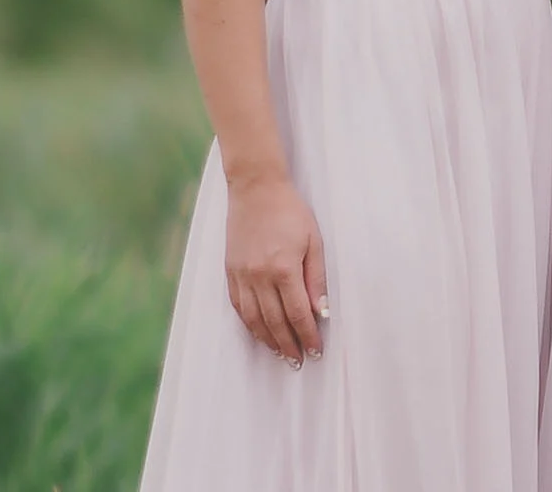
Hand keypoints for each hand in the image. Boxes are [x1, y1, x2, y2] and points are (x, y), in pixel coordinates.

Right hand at [224, 173, 328, 363]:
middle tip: (300, 361)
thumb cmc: (291, 212)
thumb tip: (322, 311)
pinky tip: (259, 334)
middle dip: (289, 344)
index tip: (316, 350)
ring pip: (254, 319)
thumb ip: (317, 278)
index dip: (307, 335)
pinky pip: (239, 307)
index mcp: (283, 268)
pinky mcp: (230, 273)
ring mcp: (241, 276)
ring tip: (281, 355)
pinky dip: (249, 324)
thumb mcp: (314, 241)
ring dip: (268, 340)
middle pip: (275, 321)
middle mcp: (259, 277)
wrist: (256, 190)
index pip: (298, 313)